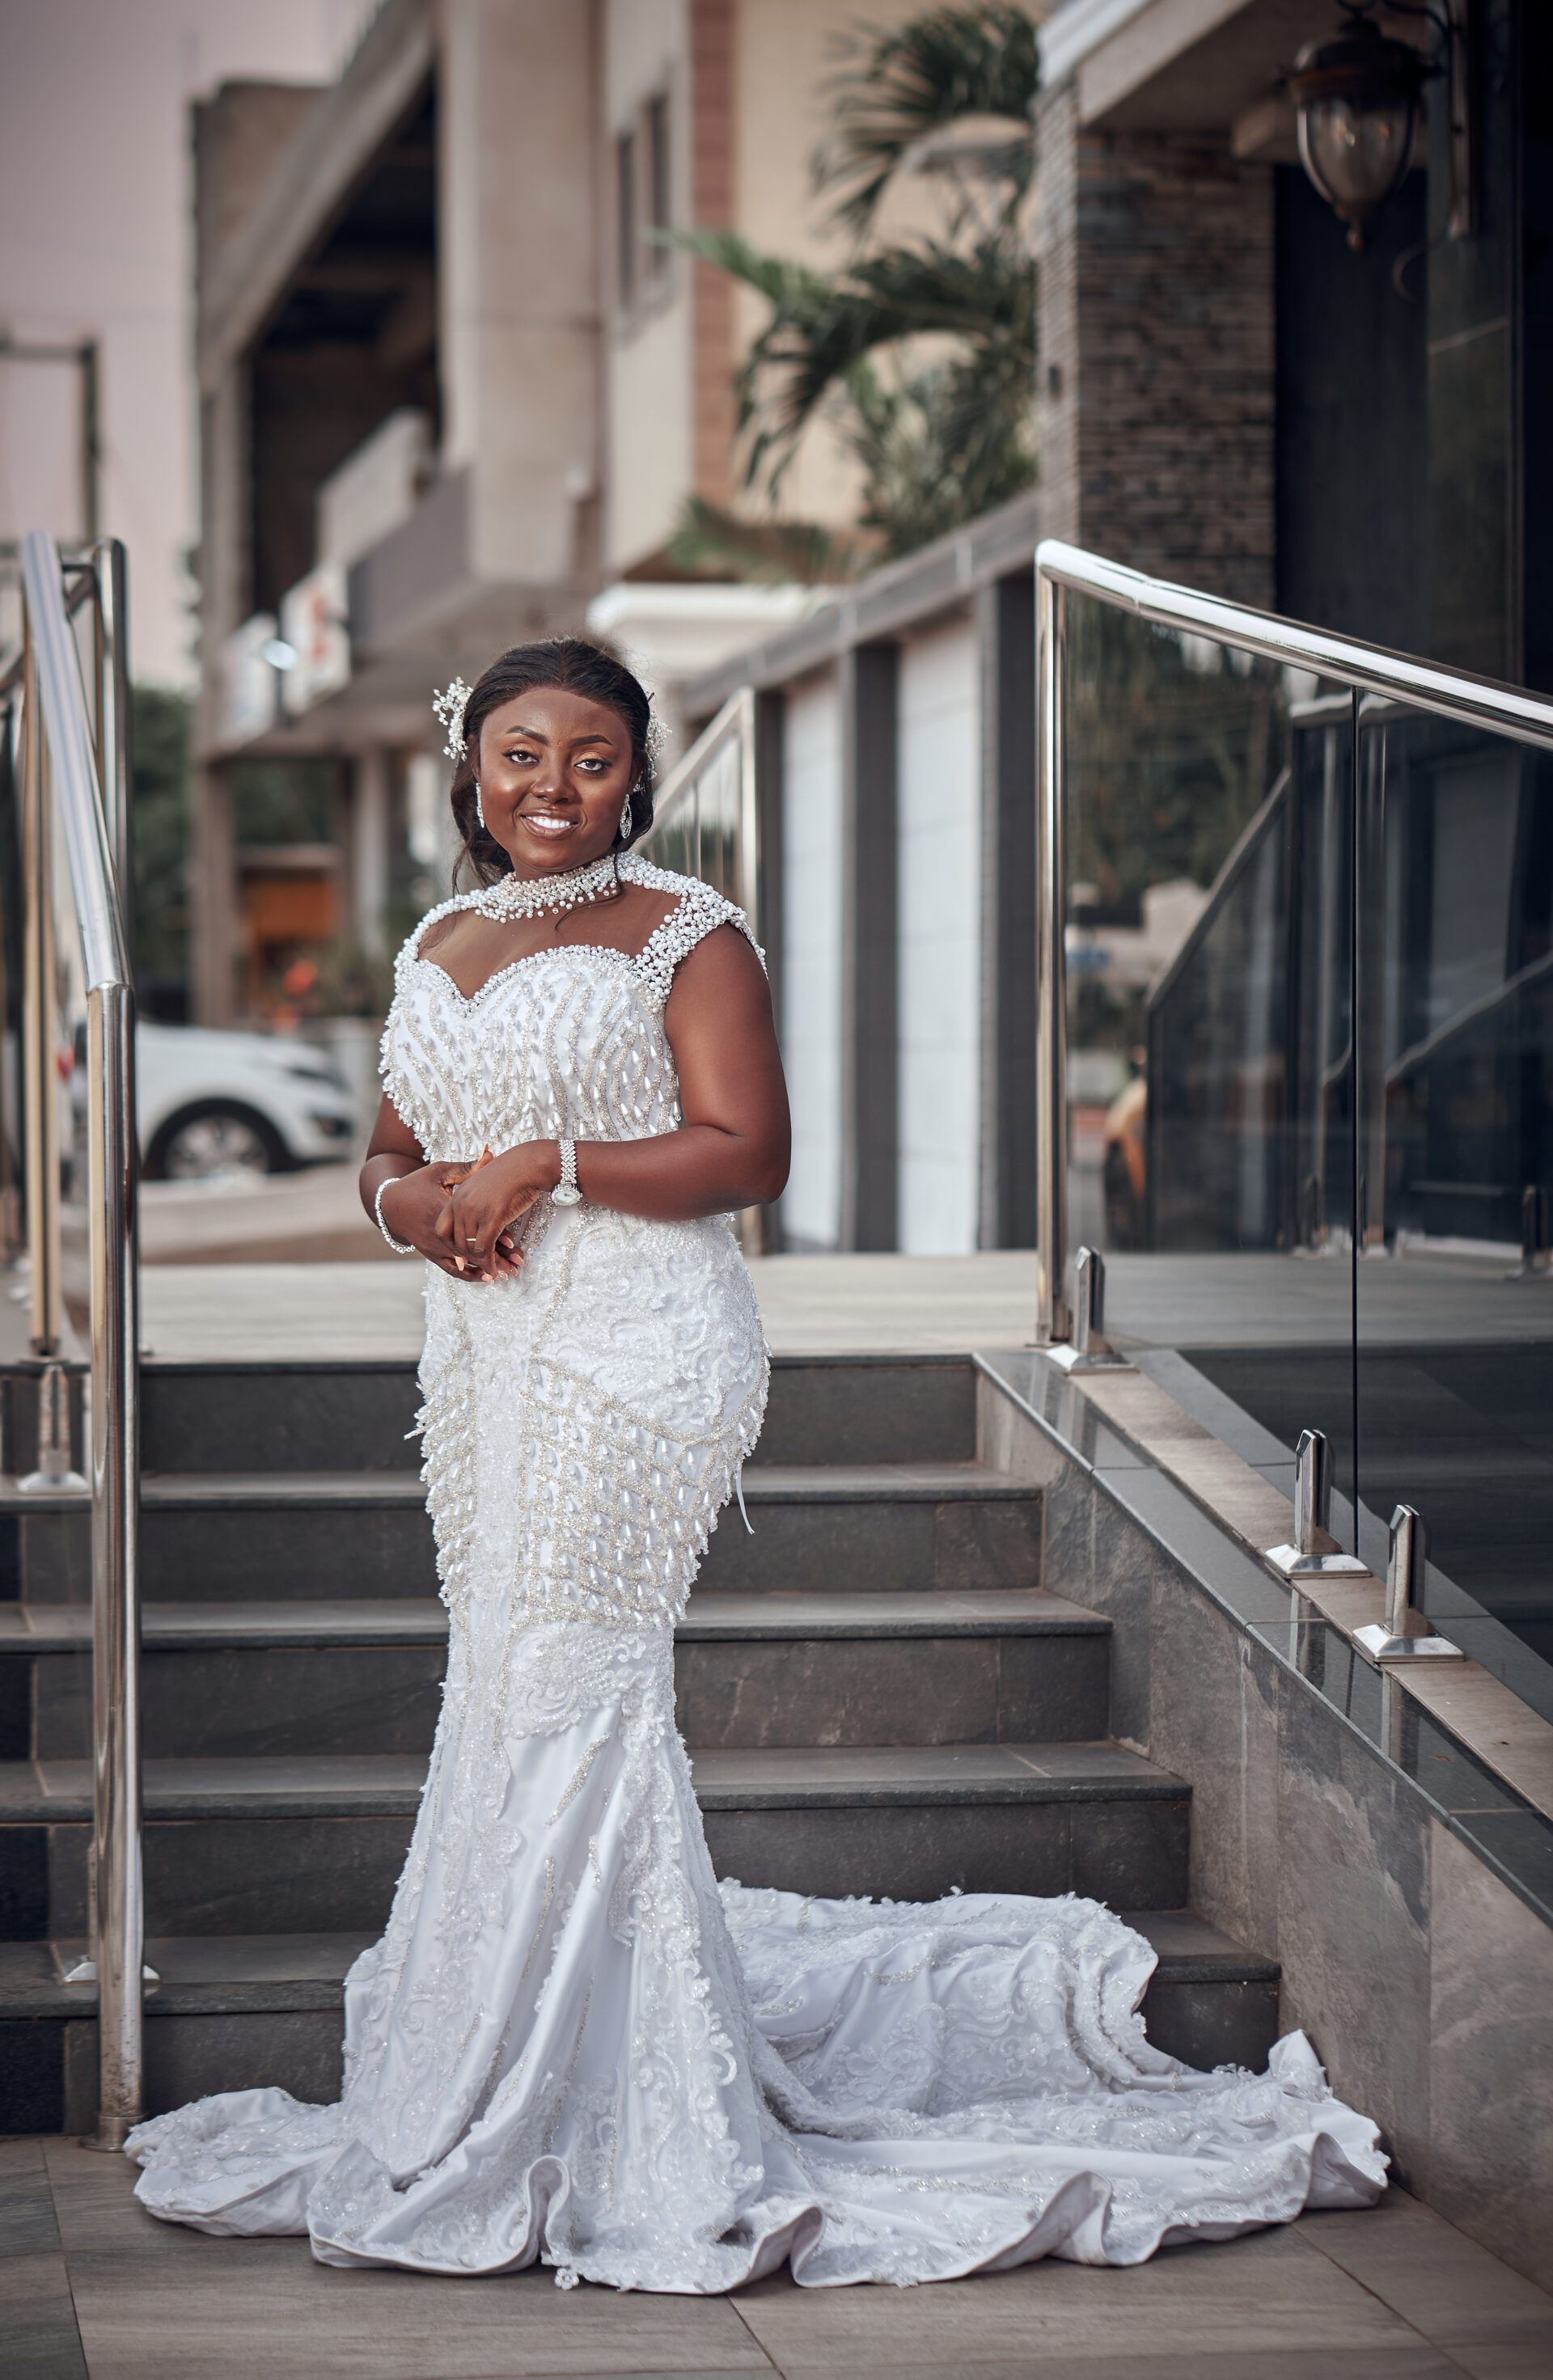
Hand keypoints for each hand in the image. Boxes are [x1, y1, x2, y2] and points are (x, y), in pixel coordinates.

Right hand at [378, 1159, 523, 1277]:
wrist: (390, 1205)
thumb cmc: (417, 1184)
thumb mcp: (440, 1172)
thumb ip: (467, 1168)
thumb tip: (490, 1154)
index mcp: (443, 1210)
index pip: (472, 1226)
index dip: (492, 1235)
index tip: (512, 1242)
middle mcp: (438, 1233)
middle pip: (471, 1250)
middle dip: (495, 1258)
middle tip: (516, 1264)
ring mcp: (434, 1246)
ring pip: (464, 1263)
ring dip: (485, 1270)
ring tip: (506, 1274)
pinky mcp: (431, 1254)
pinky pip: (451, 1269)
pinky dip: (467, 1275)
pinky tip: (484, 1278)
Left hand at [446, 1141, 559, 1277]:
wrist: (527, 1164)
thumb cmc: (510, 1172)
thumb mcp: (482, 1183)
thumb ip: (473, 1200)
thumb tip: (474, 1218)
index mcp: (457, 1197)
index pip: (442, 1229)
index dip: (450, 1246)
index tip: (460, 1257)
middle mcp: (461, 1205)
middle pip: (456, 1242)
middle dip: (468, 1260)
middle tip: (479, 1271)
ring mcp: (475, 1212)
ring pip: (470, 1248)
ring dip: (482, 1265)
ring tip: (491, 1273)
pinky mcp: (491, 1218)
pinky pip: (485, 1248)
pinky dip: (490, 1263)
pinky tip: (497, 1268)